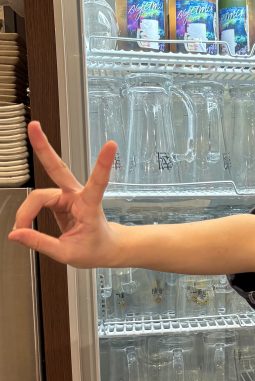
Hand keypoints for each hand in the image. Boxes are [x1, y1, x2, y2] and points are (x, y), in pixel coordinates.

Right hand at [7, 121, 120, 266]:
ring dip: (27, 209)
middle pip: (58, 169)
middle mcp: (78, 196)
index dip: (103, 164)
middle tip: (33, 126)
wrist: (105, 249)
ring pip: (40, 196)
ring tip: (20, 226)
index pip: (98, 183)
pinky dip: (28, 214)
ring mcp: (68, 196)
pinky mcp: (59, 200)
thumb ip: (41, 243)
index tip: (112, 145)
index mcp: (90, 206)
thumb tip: (16, 233)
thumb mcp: (69, 254)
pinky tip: (24, 224)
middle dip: (44, 148)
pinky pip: (37, 203)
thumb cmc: (96, 248)